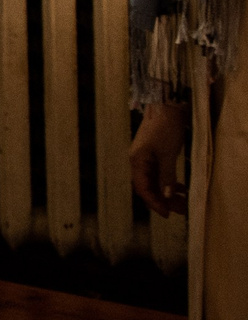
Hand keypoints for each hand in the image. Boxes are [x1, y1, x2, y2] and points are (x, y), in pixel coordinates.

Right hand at [129, 100, 189, 217]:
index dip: (154, 202)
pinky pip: (159, 173)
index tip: (166, 214)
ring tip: (182, 201)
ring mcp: (145, 157)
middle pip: (148, 186)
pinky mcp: (153, 153)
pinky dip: (168, 182)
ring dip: (166, 192)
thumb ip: (166, 175)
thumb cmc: (166, 128)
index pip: (143, 188)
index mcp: (137, 160)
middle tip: (179, 210)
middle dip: (162, 199)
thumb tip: (166, 196)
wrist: (167, 105)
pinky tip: (179, 188)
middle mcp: (138, 160)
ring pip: (154, 180)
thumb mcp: (168, 154)